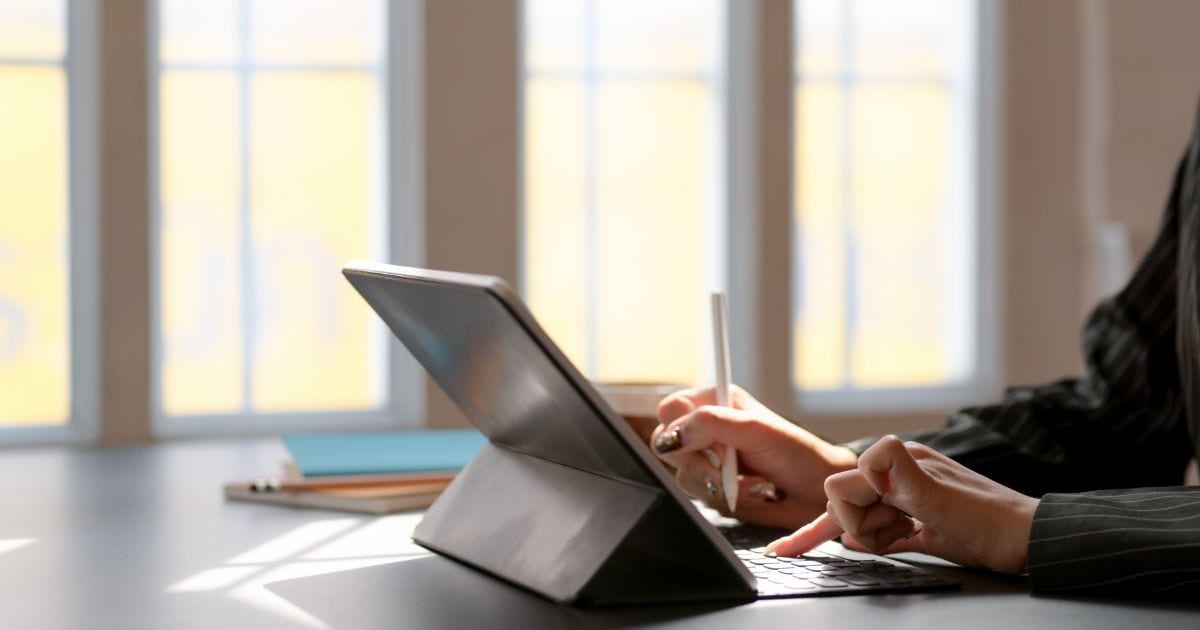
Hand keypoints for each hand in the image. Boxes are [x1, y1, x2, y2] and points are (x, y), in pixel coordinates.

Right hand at [651, 385, 857, 528]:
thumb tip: (672, 436)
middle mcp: (707, 430)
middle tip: (724, 469)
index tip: (700, 444)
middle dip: (699, 463)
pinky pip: (698, 496)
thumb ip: (711, 425)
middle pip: (667, 445)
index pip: (671, 410)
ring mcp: (709, 459)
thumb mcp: (755, 429)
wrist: (818, 492)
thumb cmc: (796, 453)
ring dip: (715, 484)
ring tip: (751, 482)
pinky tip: (750, 493)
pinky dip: (723, 499)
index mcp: (715, 403)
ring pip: (681, 474)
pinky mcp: (713, 487)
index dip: (678, 428)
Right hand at [766, 435, 1037, 573]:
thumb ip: (898, 470)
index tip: (885, 516)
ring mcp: (910, 502)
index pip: (841, 485)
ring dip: (874, 535)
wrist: (1028, 541)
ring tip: (907, 536)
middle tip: (897, 530)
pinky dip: (873, 540)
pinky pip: (883, 533)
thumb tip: (871, 453)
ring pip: (863, 519)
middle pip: (849, 503)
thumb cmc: (988, 519)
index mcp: (899, 462)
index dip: (851, 510)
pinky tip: (864, 547)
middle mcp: (900, 477)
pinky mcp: (922, 526)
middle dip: (860, 524)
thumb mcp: (937, 494)